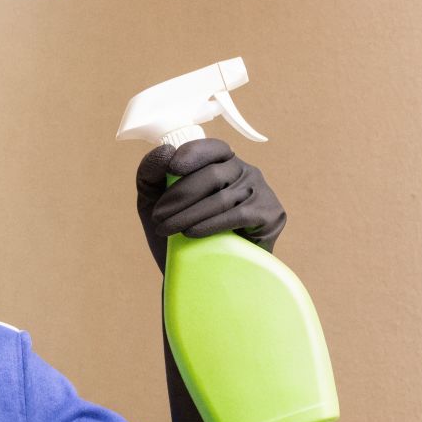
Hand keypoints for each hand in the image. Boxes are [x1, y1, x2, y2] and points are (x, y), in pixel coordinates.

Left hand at [135, 138, 286, 271]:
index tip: (172, 168)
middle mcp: (245, 172)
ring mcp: (260, 191)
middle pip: (213, 174)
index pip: (212, 148)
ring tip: (166, 229)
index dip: (193, 153)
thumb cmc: (177, 232)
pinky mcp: (270, 214)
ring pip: (222, 197)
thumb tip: (165, 151)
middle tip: (158, 217)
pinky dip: (211, 224)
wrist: (198, 273)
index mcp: (221, 163)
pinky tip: (192, 233)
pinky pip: (239, 215)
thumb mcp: (154, 201)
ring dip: (188, 215)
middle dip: (180, 196)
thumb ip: (151, 174)